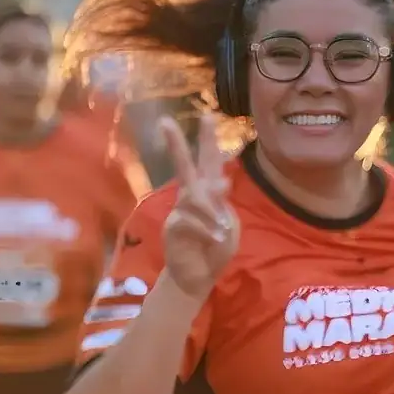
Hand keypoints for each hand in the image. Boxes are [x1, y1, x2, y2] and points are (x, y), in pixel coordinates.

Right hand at [161, 114, 238, 300]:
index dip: (209, 141)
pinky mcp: (173, 228)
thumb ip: (222, 202)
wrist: (199, 277)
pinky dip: (207, 230)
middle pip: (184, 167)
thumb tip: (220, 180)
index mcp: (207, 193)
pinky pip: (191, 221)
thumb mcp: (229, 224)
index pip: (209, 163)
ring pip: (194, 197)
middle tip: (165, 123)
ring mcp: (180, 211)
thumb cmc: (215, 248)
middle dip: (176, 145)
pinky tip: (213, 239)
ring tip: (220, 229)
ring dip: (211, 212)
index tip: (208, 116)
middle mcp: (191, 197)